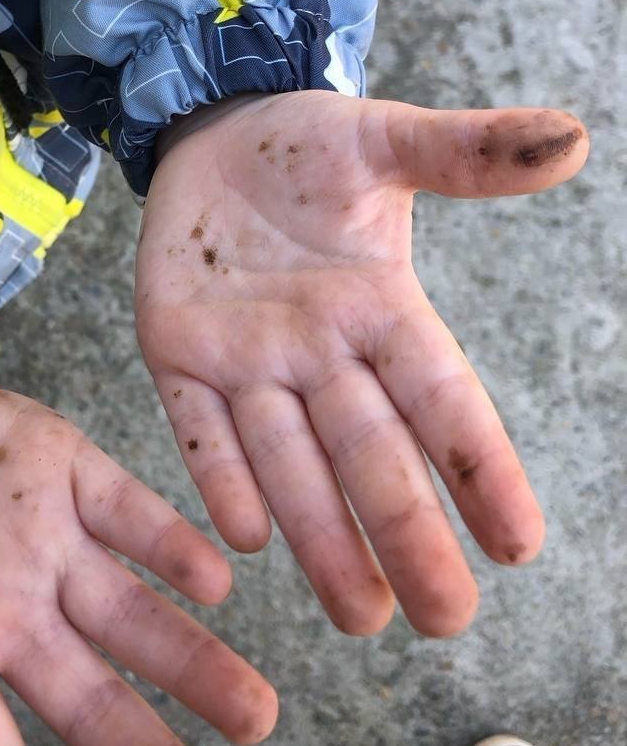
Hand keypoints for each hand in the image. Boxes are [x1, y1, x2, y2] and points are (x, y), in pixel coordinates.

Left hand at [136, 91, 588, 636]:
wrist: (213, 128)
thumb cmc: (304, 142)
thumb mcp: (383, 140)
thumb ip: (466, 151)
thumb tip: (570, 138)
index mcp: (377, 306)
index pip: (440, 397)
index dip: (478, 466)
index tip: (519, 543)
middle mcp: (319, 350)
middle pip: (370, 451)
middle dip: (406, 531)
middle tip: (445, 617)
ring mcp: (245, 356)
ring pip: (288, 459)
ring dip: (321, 534)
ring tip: (361, 614)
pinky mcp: (175, 349)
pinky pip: (198, 423)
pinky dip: (220, 474)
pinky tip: (246, 535)